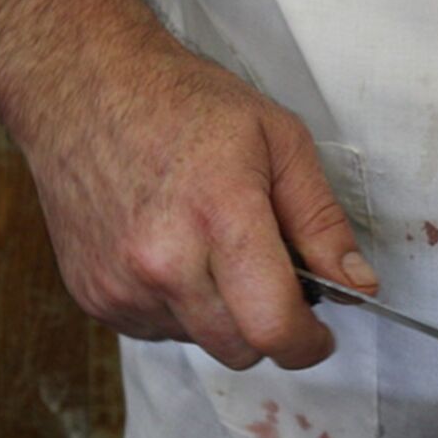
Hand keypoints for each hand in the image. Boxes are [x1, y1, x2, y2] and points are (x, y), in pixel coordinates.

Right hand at [23, 47, 376, 369]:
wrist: (81, 87)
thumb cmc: (181, 103)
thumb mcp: (278, 140)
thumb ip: (322, 221)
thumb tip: (357, 285)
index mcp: (218, 216)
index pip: (272, 326)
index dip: (307, 342)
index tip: (317, 334)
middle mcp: (162, 260)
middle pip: (239, 349)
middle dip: (265, 327)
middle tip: (267, 277)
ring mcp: (121, 283)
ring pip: (198, 342)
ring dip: (217, 314)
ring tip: (205, 247)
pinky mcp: (93, 296)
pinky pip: (155, 331)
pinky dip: (174, 306)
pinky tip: (167, 251)